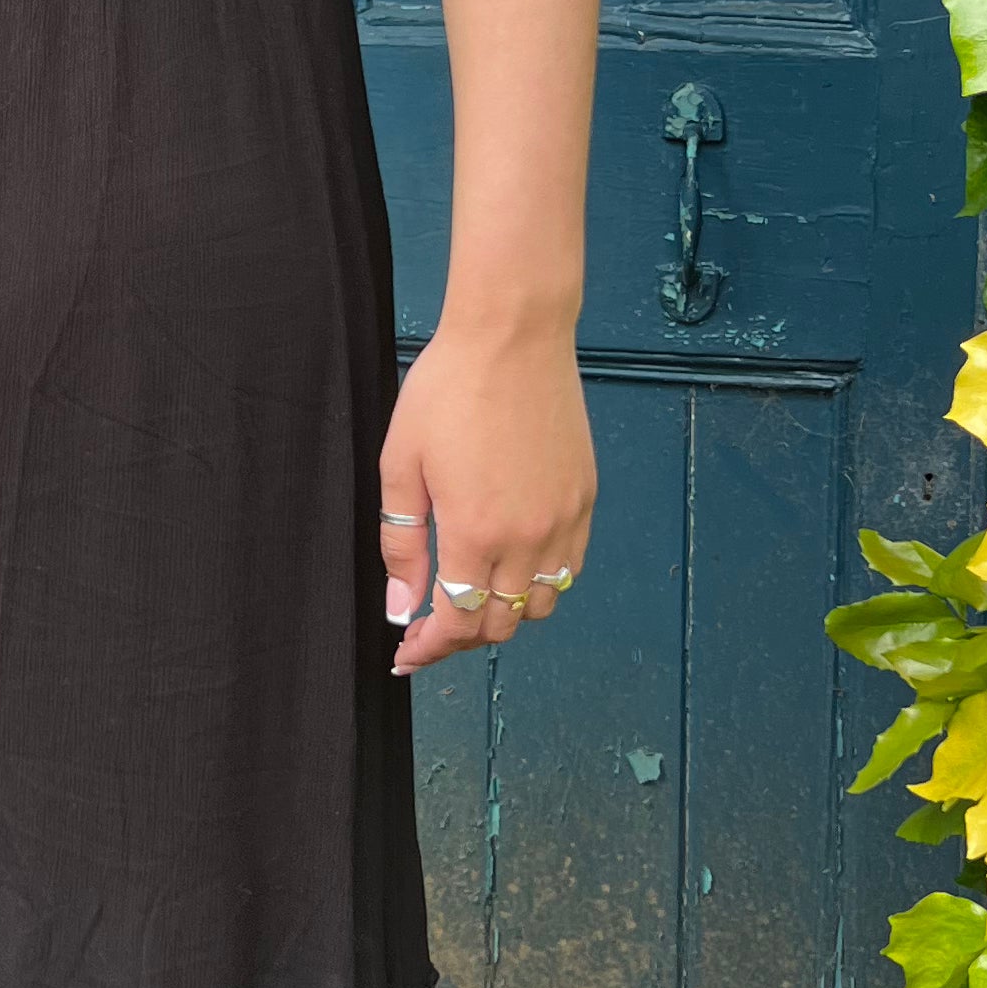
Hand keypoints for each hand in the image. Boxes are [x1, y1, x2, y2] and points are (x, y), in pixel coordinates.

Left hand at [377, 317, 594, 675]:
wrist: (513, 334)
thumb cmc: (449, 388)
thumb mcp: (402, 465)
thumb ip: (402, 544)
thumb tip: (401, 607)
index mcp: (476, 533)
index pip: (457, 623)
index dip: (429, 648)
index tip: (408, 653)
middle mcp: (528, 537)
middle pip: (500, 625)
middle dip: (461, 638)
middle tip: (430, 627)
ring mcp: (564, 519)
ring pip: (540, 604)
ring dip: (503, 614)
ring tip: (471, 596)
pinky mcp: (585, 499)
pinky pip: (569, 568)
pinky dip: (540, 582)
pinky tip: (510, 564)